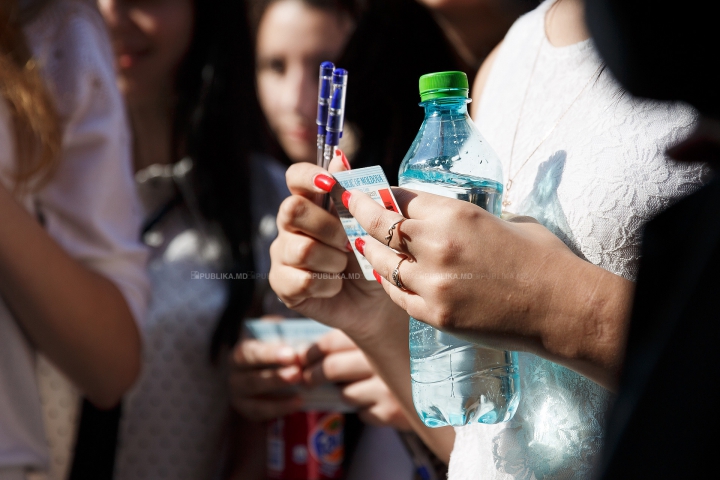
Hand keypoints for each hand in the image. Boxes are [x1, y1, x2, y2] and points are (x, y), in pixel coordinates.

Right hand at [228, 337, 303, 420]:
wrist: (264, 368)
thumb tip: (304, 352)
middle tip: (298, 374)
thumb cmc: (274, 352)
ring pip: (255, 399)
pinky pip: (262, 412)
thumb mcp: (278, 344)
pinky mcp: (247, 410)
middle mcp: (235, 376)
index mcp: (241, 354)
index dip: (270, 354)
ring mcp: (239, 395)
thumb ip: (288, 347)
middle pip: (253, 379)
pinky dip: (280, 408)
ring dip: (280, 398)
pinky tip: (298, 402)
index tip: (291, 355)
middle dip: (277, 378)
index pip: (251, 354)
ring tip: (300, 393)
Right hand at [269, 153, 405, 340]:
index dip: (308, 176)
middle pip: (292, 210)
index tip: (328, 183)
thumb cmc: (371, 257)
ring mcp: (282, 255)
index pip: (295, 177)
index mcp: (310, 202)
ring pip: (303, 249)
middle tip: (349, 243)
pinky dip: (328, 285)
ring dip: (334, 261)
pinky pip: (303, 280)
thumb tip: (340, 158)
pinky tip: (335, 285)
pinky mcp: (282, 284)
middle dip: (329, 227)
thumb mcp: (369, 225)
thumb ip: (353, 193)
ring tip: (344, 267)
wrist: (375, 301)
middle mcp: (290, 226)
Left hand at [302, 330, 411, 430]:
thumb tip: (312, 349)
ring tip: (349, 388)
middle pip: (332, 368)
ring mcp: (387, 387)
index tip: (301, 359)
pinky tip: (375, 401)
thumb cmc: (414, 353)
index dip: (311, 352)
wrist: (452, 384)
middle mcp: (381, 360)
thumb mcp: (388, 336)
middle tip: (306, 379)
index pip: (331, 342)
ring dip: (343, 392)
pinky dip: (365, 409)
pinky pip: (365, 413)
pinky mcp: (394, 410)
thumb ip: (361, 336)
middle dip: (313, 376)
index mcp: (377, 336)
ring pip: (345, 393)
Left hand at [344, 187, 632, 388]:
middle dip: (361, 211)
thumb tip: (438, 214)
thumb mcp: (500, 220)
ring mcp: (432, 283)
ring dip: (371, 250)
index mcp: (455, 214)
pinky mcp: (434, 315)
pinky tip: (386, 275)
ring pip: (381, 262)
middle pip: (380, 224)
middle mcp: (436, 245)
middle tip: (349, 204)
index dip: (384, 193)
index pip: (400, 196)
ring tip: (363, 242)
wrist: (560, 306)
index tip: (373, 191)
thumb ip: (461, 217)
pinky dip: (389, 282)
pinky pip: (397, 294)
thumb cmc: (541, 257)